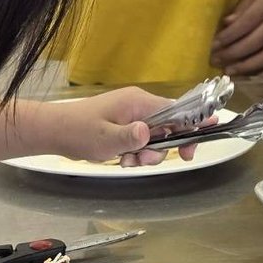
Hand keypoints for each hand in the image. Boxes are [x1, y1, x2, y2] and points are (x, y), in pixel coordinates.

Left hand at [46, 87, 197, 167]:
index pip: (177, 109)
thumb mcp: (104, 138)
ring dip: (146, 154)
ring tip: (126, 160)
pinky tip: (121, 159)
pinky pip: (142, 142)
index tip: (206, 134)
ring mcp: (132, 116)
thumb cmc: (78, 130)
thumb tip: (149, 133)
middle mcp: (139, 106)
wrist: (55, 131)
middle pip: (169, 127)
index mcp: (138, 102)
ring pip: (156, 138)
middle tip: (146, 160)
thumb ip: (129, 137)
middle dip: (162, 148)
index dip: (194, 123)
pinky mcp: (125, 126)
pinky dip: (136, 153)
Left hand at [211, 0, 262, 76]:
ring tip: (229, 71)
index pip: (245, 24)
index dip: (227, 37)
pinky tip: (251, 77)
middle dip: (232, 54)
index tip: (213, 46)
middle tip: (216, 61)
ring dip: (246, 68)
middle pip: (255, 43)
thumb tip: (225, 26)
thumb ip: (242, 9)